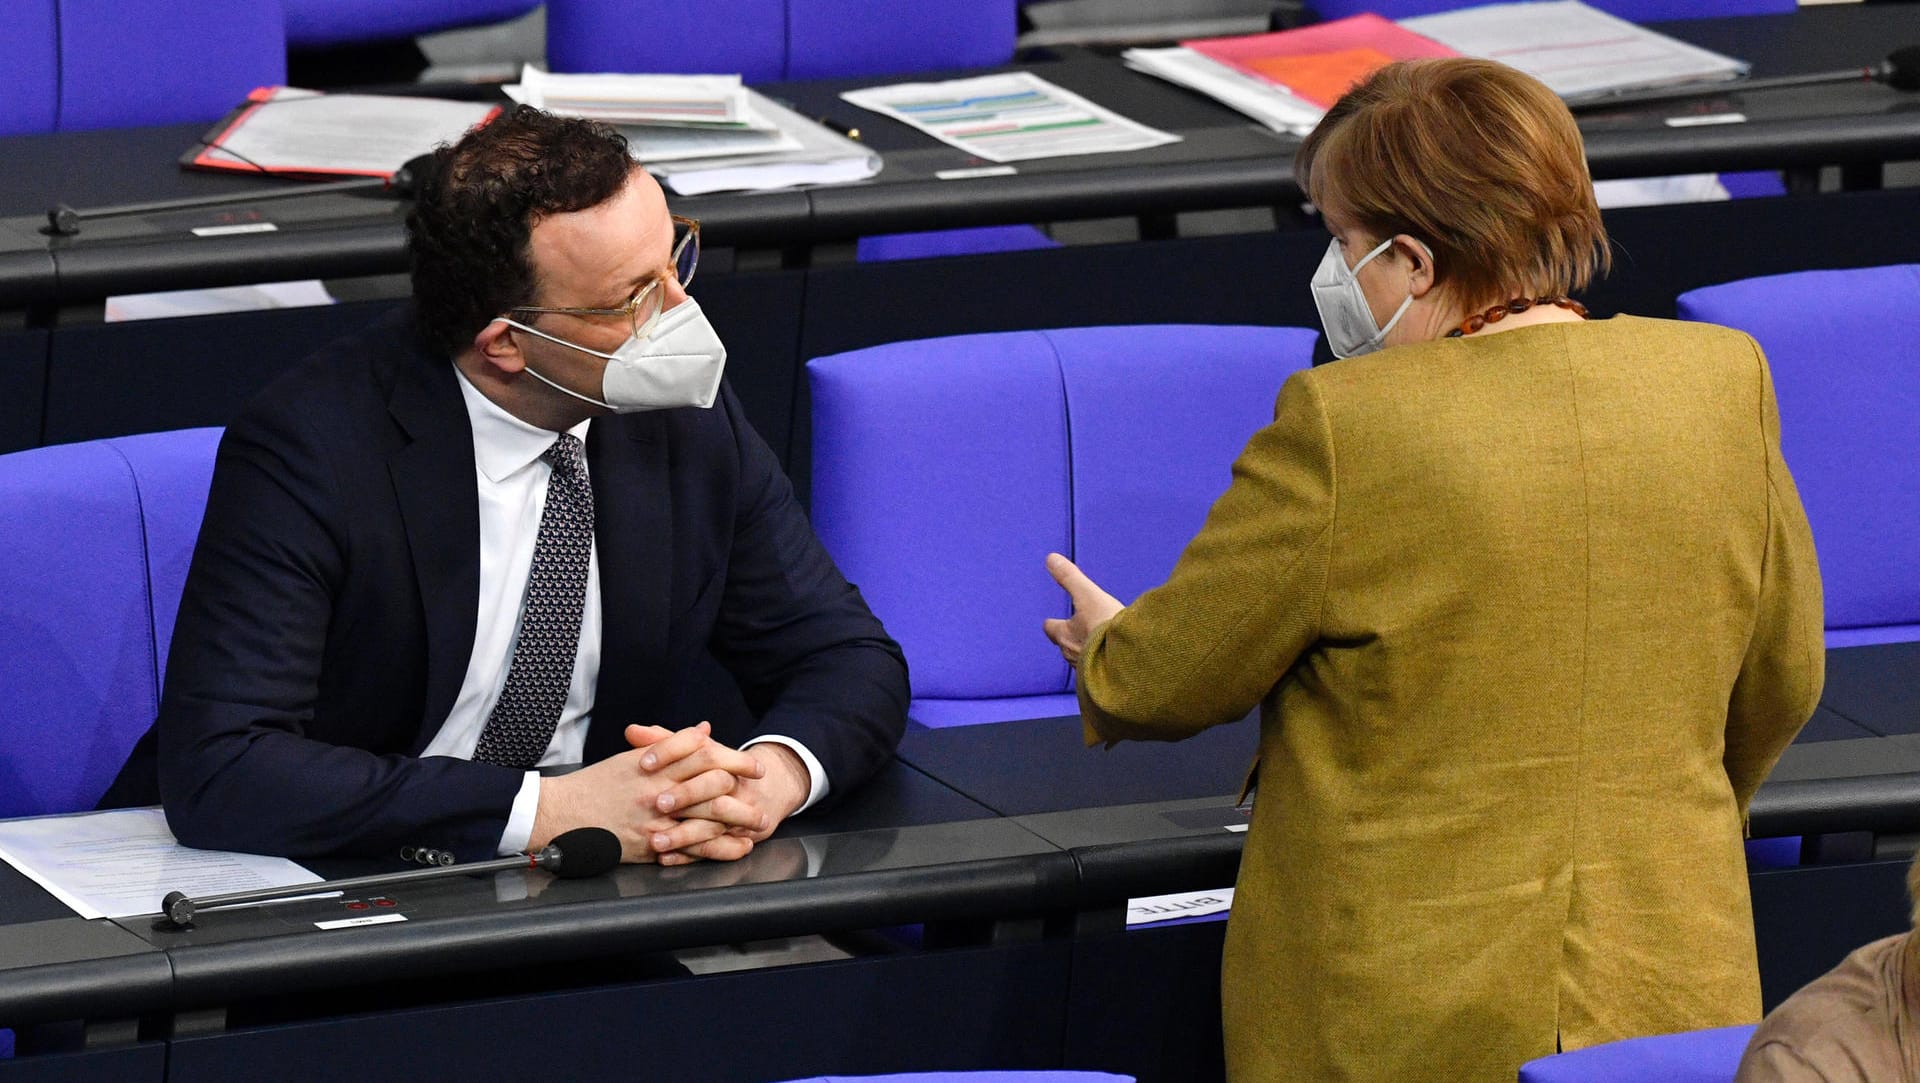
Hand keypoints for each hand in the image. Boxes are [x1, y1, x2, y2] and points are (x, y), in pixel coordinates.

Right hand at [527, 722, 760, 863]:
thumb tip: (704, 731)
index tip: (752, 765)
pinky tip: (736, 847)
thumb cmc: (595, 784)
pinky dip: (718, 848)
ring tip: (758, 821)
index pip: (703, 755)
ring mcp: (654, 821)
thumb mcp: (631, 756)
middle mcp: (657, 792)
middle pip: (711, 786)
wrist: (560, 815)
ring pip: (706, 819)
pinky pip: (691, 849)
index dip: (733, 758)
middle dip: (742, 789)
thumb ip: (670, 744)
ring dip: (737, 820)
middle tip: (762, 791)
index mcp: (653, 766)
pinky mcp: (650, 847)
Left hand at [650, 742, 811, 865]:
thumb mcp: (695, 752)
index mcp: (720, 756)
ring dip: (683, 834)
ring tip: (656, 841)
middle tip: (658, 803)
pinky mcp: (737, 837)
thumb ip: (662, 741)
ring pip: (714, 823)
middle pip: (714, 782)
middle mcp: (733, 782)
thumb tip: (632, 732)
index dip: (670, 751)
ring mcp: (737, 811)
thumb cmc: (716, 771)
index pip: (699, 746)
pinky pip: (715, 850)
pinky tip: (665, 858)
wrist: (766, 791)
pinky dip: (688, 855)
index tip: (644, 762)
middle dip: (686, 793)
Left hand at [1042, 552, 1123, 666]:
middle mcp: (1071, 655)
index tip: (1052, 621)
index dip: (1053, 623)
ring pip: (1080, 661)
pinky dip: (1102, 668)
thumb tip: (1050, 558)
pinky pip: (1097, 675)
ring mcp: (1086, 670)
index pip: (1051, 629)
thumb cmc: (1106, 627)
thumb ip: (1070, 578)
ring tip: (1098, 649)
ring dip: (1087, 654)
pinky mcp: (1102, 681)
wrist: (1129, 661)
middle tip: (1078, 634)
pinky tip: (1112, 665)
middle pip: (1065, 647)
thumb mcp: (1088, 596)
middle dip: (1070, 640)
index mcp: (1065, 635)